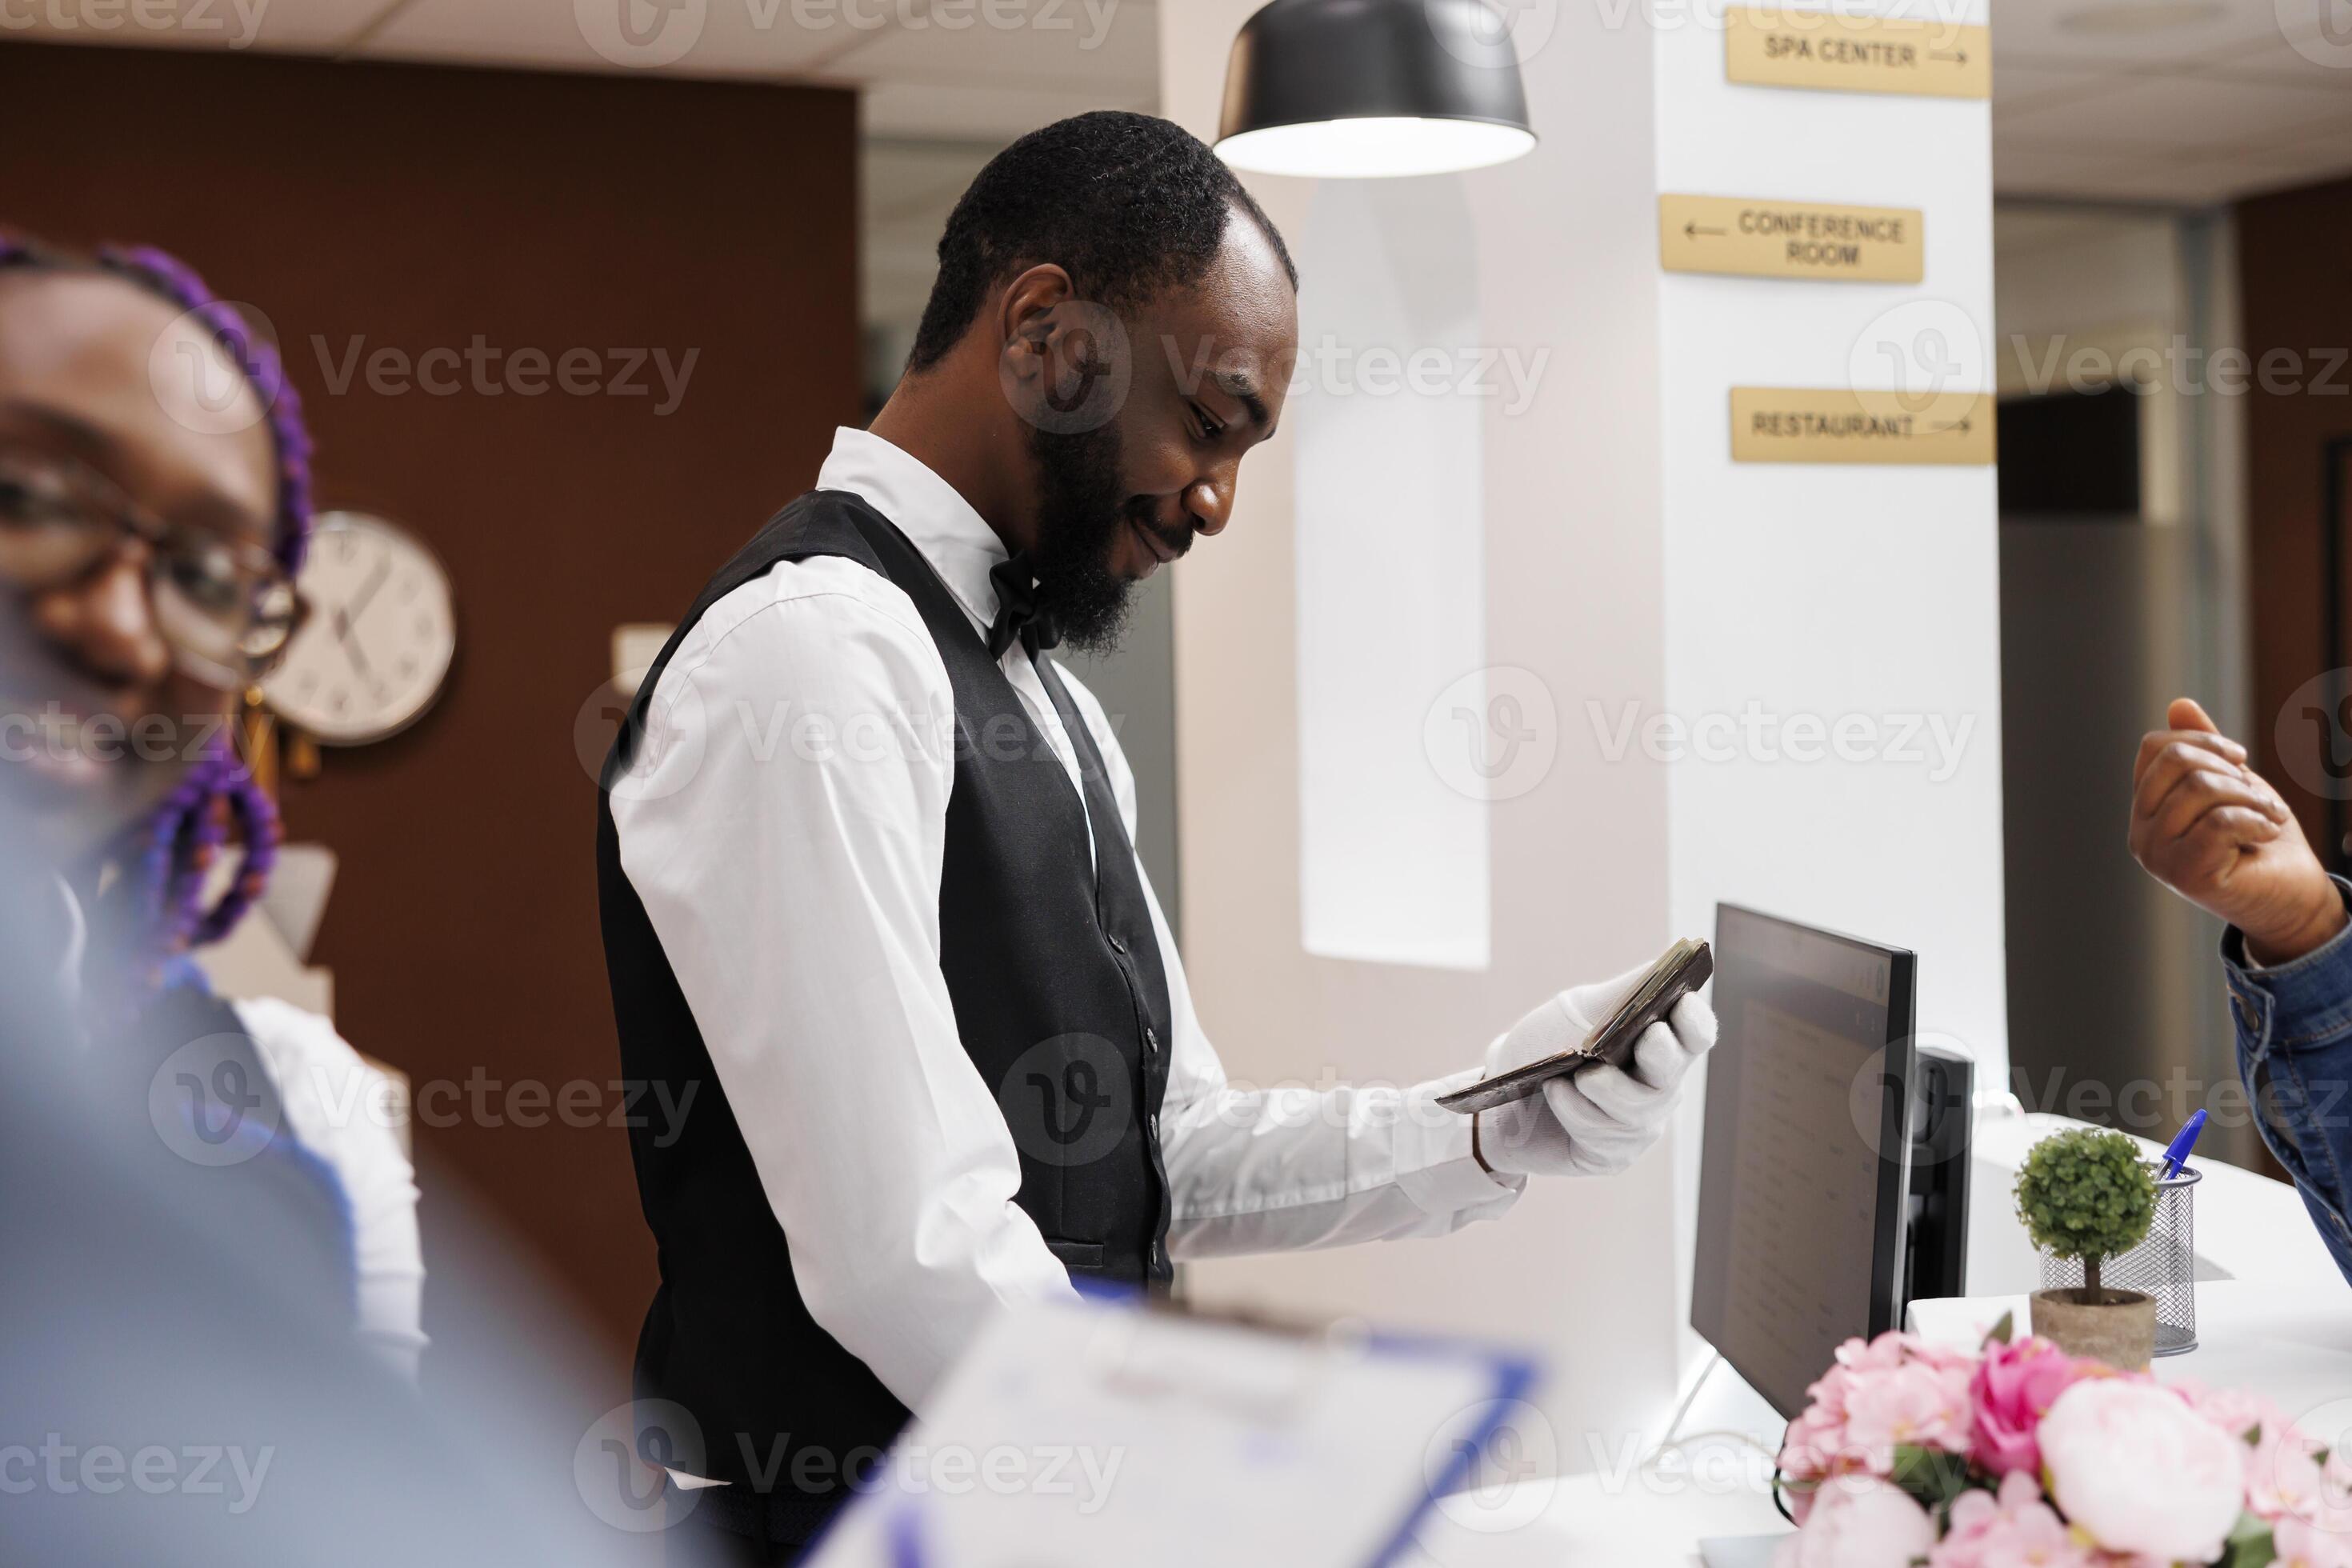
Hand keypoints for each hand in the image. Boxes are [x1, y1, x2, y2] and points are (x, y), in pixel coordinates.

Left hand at [1475, 961, 1716, 1177]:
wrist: (1498, 1096)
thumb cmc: (1545, 1045)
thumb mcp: (1579, 1009)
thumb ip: (1622, 991)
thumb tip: (1662, 966)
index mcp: (1658, 1041)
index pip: (1697, 1033)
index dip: (1695, 1021)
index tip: (1679, 1004)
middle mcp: (1658, 1085)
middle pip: (1673, 1071)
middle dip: (1658, 1054)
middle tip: (1640, 1038)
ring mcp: (1640, 1124)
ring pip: (1637, 1108)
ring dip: (1600, 1085)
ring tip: (1567, 1074)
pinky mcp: (1613, 1155)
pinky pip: (1604, 1135)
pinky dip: (1574, 1109)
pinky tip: (1554, 1092)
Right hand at [2129, 697, 2345, 963]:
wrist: (2291, 897)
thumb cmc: (2260, 839)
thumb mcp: (2233, 783)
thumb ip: (2204, 750)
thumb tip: (2179, 704)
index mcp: (2146, 808)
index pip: (2154, 747)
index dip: (2204, 742)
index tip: (2240, 760)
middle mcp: (2140, 832)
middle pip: (2176, 762)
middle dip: (2231, 770)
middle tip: (2260, 797)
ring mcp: (2156, 856)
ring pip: (2200, 788)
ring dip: (2252, 798)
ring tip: (2269, 817)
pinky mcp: (2183, 875)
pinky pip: (2219, 822)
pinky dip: (2255, 821)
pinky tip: (2265, 834)